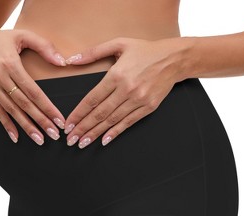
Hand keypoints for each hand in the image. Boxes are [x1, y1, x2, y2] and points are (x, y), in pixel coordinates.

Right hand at [0, 25, 67, 144]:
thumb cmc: (1, 39)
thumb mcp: (23, 35)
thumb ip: (44, 47)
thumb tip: (63, 62)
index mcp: (11, 63)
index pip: (34, 91)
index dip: (47, 108)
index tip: (59, 120)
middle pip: (24, 104)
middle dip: (40, 121)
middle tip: (54, 135)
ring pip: (11, 110)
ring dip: (26, 126)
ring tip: (39, 139)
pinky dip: (6, 125)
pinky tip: (16, 137)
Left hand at [62, 36, 186, 147]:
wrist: (174, 59)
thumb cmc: (145, 51)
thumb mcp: (119, 44)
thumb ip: (94, 52)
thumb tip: (72, 60)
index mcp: (117, 75)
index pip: (92, 99)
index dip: (78, 114)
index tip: (68, 124)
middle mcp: (127, 89)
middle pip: (100, 113)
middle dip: (83, 128)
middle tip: (71, 140)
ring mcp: (138, 100)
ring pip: (112, 120)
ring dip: (96, 133)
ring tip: (83, 143)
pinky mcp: (148, 107)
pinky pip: (128, 123)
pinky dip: (115, 132)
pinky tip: (104, 140)